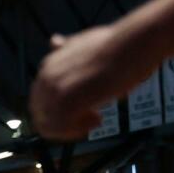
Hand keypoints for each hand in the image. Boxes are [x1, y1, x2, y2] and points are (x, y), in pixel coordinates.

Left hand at [30, 25, 139, 141]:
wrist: (134, 43)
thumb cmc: (117, 43)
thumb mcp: (83, 43)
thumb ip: (67, 49)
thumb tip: (54, 42)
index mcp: (48, 66)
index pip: (39, 101)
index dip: (58, 110)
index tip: (80, 109)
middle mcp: (46, 78)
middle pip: (40, 115)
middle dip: (63, 122)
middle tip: (89, 117)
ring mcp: (55, 90)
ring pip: (48, 125)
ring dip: (71, 128)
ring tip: (94, 117)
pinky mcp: (67, 101)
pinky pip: (60, 129)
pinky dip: (77, 130)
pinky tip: (96, 118)